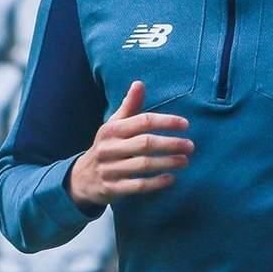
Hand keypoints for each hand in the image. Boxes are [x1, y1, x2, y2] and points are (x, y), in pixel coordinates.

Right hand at [68, 80, 193, 208]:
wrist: (82, 178)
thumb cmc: (106, 146)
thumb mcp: (113, 125)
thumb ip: (129, 106)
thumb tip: (139, 83)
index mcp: (112, 129)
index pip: (143, 121)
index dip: (166, 121)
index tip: (185, 124)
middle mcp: (110, 148)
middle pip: (145, 143)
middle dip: (171, 144)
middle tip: (190, 146)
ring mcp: (110, 169)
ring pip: (143, 165)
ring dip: (167, 163)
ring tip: (185, 161)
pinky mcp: (112, 188)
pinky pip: (138, 186)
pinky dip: (156, 183)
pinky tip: (171, 179)